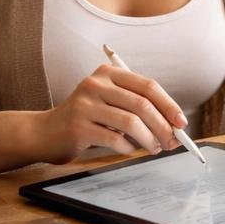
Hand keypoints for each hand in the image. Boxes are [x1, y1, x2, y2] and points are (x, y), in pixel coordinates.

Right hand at [41, 64, 184, 162]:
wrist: (43, 132)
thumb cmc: (86, 118)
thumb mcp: (110, 102)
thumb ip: (137, 106)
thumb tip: (174, 124)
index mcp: (109, 74)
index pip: (148, 86)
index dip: (169, 105)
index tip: (181, 123)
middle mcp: (96, 84)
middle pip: (142, 104)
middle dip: (163, 126)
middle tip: (172, 142)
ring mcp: (85, 105)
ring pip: (131, 122)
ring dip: (149, 139)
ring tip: (154, 148)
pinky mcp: (77, 126)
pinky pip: (114, 139)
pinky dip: (127, 147)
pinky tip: (128, 149)